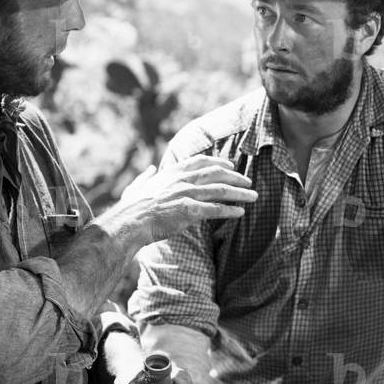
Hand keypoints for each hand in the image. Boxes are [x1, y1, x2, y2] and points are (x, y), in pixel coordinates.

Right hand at [107, 155, 256, 244]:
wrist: (130, 221)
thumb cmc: (131, 207)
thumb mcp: (136, 186)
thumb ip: (146, 177)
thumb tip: (150, 170)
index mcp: (172, 172)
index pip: (201, 161)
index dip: (218, 162)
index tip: (231, 165)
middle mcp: (183, 180)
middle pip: (217, 173)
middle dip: (236, 176)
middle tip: (249, 181)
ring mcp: (187, 194)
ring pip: (221, 190)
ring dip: (240, 193)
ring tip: (253, 196)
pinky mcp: (190, 211)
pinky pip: (216, 209)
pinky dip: (230, 210)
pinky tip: (240, 212)